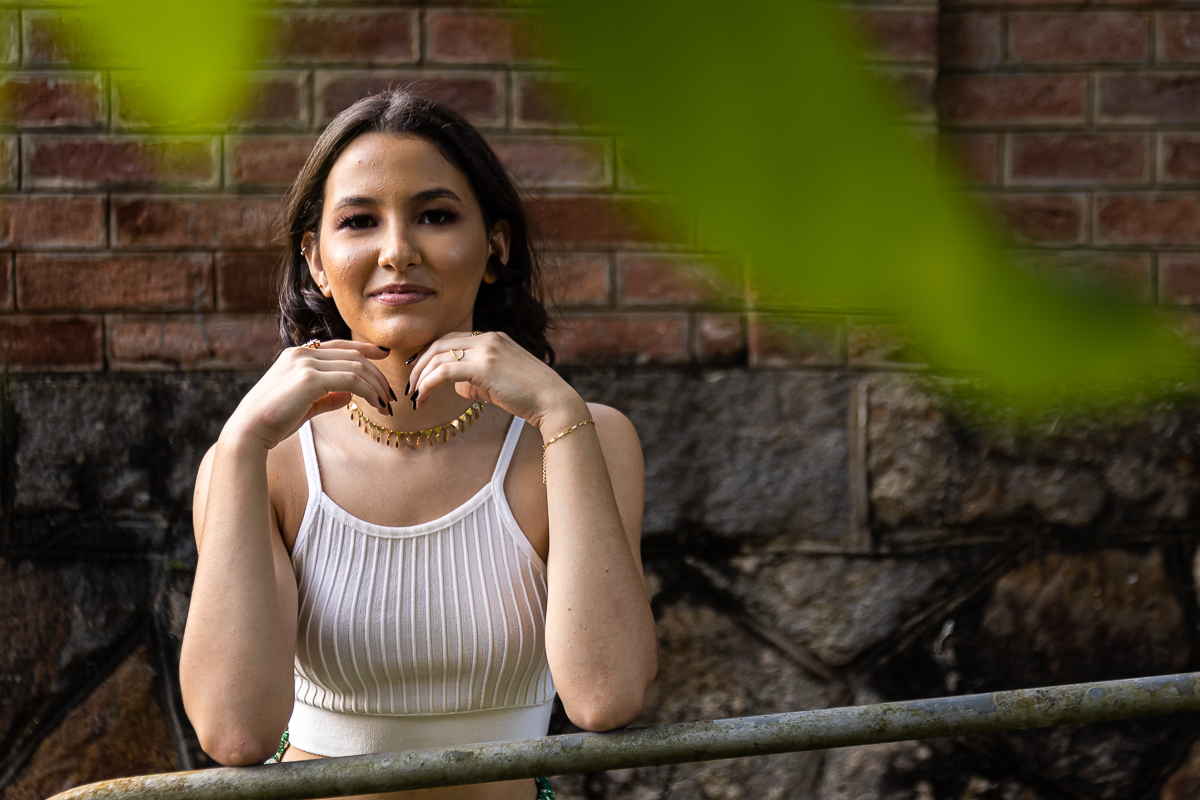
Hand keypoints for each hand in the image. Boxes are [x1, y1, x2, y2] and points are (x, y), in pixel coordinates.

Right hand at [223, 340, 394, 450]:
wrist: (250, 430)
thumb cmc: (274, 420)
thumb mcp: (305, 404)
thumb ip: (327, 396)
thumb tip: (350, 394)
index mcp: (297, 354)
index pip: (339, 346)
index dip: (364, 349)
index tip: (383, 355)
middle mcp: (302, 353)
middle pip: (352, 356)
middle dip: (376, 374)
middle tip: (390, 393)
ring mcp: (305, 363)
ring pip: (355, 367)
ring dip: (376, 385)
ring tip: (386, 403)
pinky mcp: (309, 379)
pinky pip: (351, 380)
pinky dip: (369, 391)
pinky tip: (376, 404)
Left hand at [406, 331, 583, 430]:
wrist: (553, 402)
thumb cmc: (529, 397)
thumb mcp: (499, 383)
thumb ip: (475, 380)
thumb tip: (455, 385)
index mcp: (493, 338)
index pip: (451, 338)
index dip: (429, 354)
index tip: (418, 371)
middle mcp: (488, 338)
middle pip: (439, 344)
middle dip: (419, 364)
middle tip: (410, 385)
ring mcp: (486, 350)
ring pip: (438, 356)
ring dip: (420, 377)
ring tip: (415, 396)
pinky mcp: (483, 367)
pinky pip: (444, 372)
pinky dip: (428, 384)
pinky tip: (423, 398)